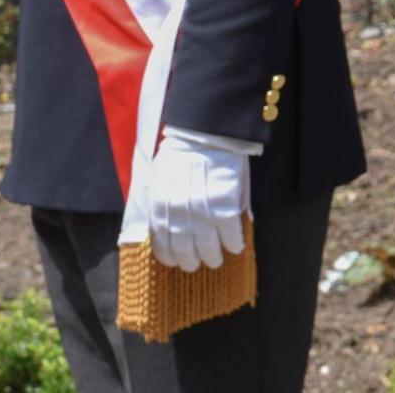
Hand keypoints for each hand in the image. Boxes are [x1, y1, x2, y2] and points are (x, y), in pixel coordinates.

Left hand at [146, 127, 250, 270]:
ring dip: (212, 257)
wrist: (205, 132)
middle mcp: (178, 213)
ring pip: (207, 247)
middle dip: (191, 261)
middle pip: (185, 250)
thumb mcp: (162, 179)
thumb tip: (173, 228)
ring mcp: (202, 211)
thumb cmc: (182, 153)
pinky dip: (233, 243)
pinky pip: (230, 234)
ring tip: (216, 259)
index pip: (162, 243)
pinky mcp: (225, 206)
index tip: (177, 261)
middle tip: (199, 263)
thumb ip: (165, 205)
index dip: (170, 257)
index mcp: (159, 206)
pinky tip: (235, 246)